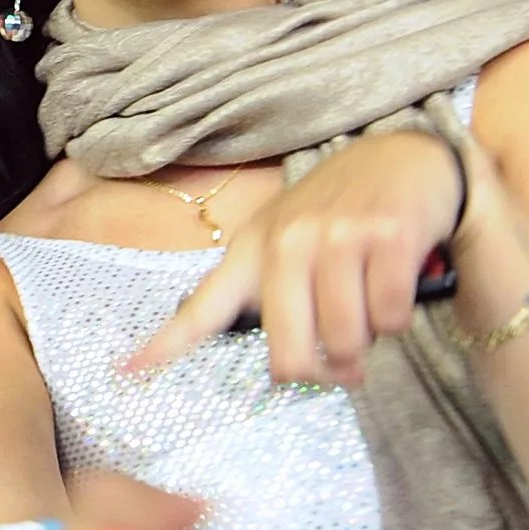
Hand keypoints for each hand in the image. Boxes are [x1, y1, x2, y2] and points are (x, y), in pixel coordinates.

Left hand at [130, 130, 465, 384]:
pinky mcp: (387, 236)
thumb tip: (278, 369)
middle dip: (324, 372)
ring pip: (347, 342)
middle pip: (292, 357)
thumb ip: (265, 293)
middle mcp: (287, 242)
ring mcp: (336, 237)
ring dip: (367, 341)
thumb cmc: (341, 211)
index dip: (163, 346)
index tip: (125, 372)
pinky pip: (390, 318)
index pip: (202, 310)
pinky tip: (394, 285)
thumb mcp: (284, 238)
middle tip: (344, 366)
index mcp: (251, 251)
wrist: (403, 157)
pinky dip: (397, 317)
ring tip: (370, 309)